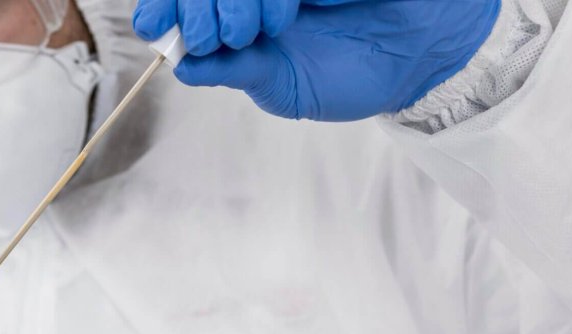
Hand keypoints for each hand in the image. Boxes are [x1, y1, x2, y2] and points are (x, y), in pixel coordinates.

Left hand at [133, 0, 501, 120]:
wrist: (419, 62)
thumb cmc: (348, 74)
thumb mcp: (284, 86)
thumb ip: (235, 71)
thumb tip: (183, 67)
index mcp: (240, 8)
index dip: (166, 5)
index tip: (152, 23)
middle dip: (198, 1)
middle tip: (213, 34)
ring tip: (268, 27)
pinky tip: (298, 8)